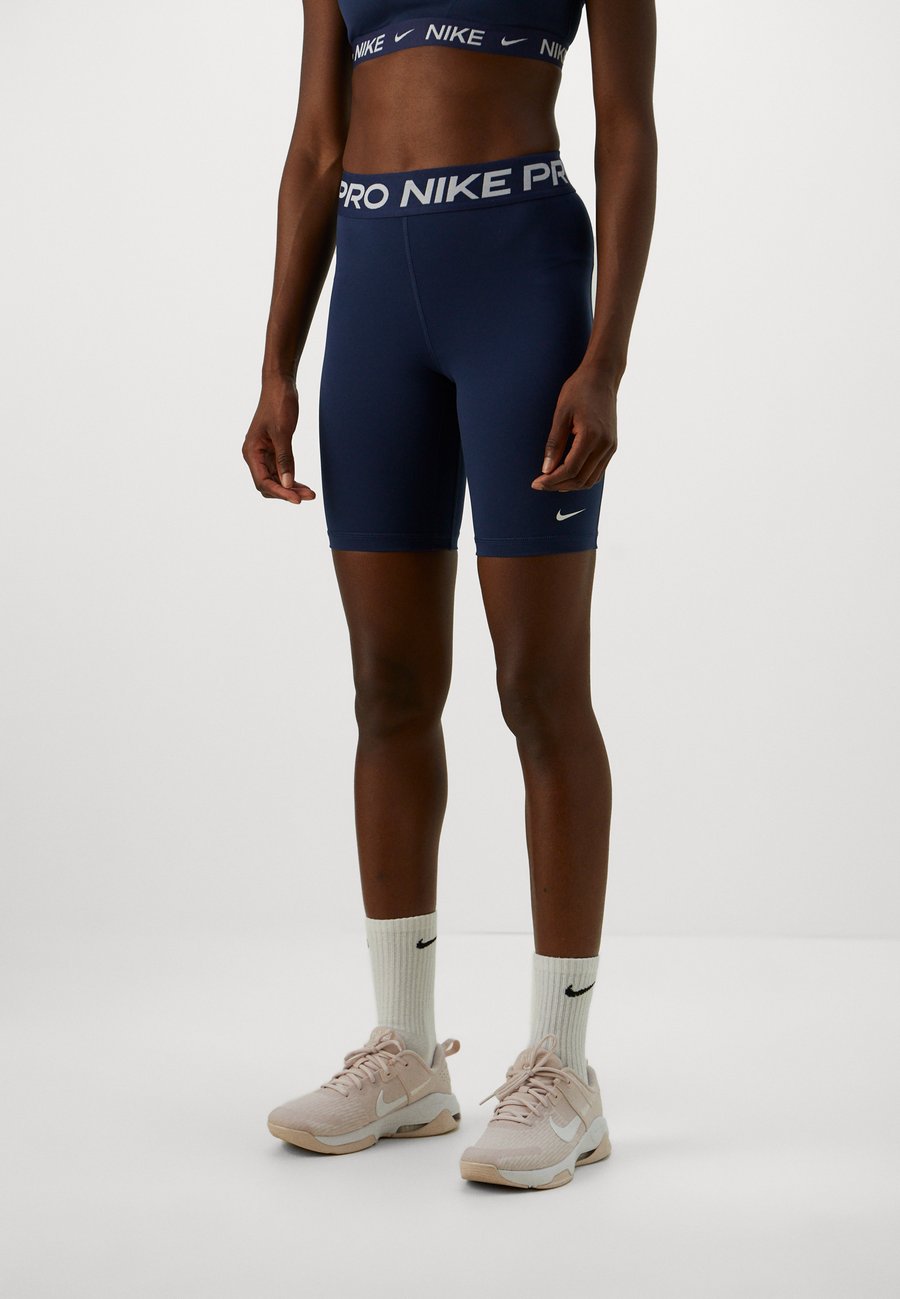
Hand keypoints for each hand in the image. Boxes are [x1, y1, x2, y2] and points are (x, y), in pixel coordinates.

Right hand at [242, 375, 315, 503]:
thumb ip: (285, 459)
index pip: (263, 482)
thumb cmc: (278, 404)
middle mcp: (254, 455)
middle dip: (287, 492)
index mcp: (251, 452)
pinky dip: (291, 478)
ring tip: (310, 494)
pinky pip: (281, 470)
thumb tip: (287, 484)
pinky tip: (303, 484)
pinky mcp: (274, 449)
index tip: (297, 500)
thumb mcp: (283, 433)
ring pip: (276, 479)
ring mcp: (264, 453)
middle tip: (309, 496)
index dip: (280, 493)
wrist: (280, 384)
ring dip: (291, 487)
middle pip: (269, 484)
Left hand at [531, 367, 617, 491]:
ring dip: (571, 485)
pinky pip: (598, 471)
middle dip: (559, 485)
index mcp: (591, 436)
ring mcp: (611, 447)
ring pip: (591, 479)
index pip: (570, 469)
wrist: (602, 377)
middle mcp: (605, 445)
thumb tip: (546, 470)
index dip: (552, 480)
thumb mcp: (561, 415)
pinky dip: (582, 477)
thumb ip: (554, 444)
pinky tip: (567, 474)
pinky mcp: (612, 446)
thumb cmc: (579, 390)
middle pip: (581, 479)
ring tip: (552, 481)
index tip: (536, 483)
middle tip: (541, 484)